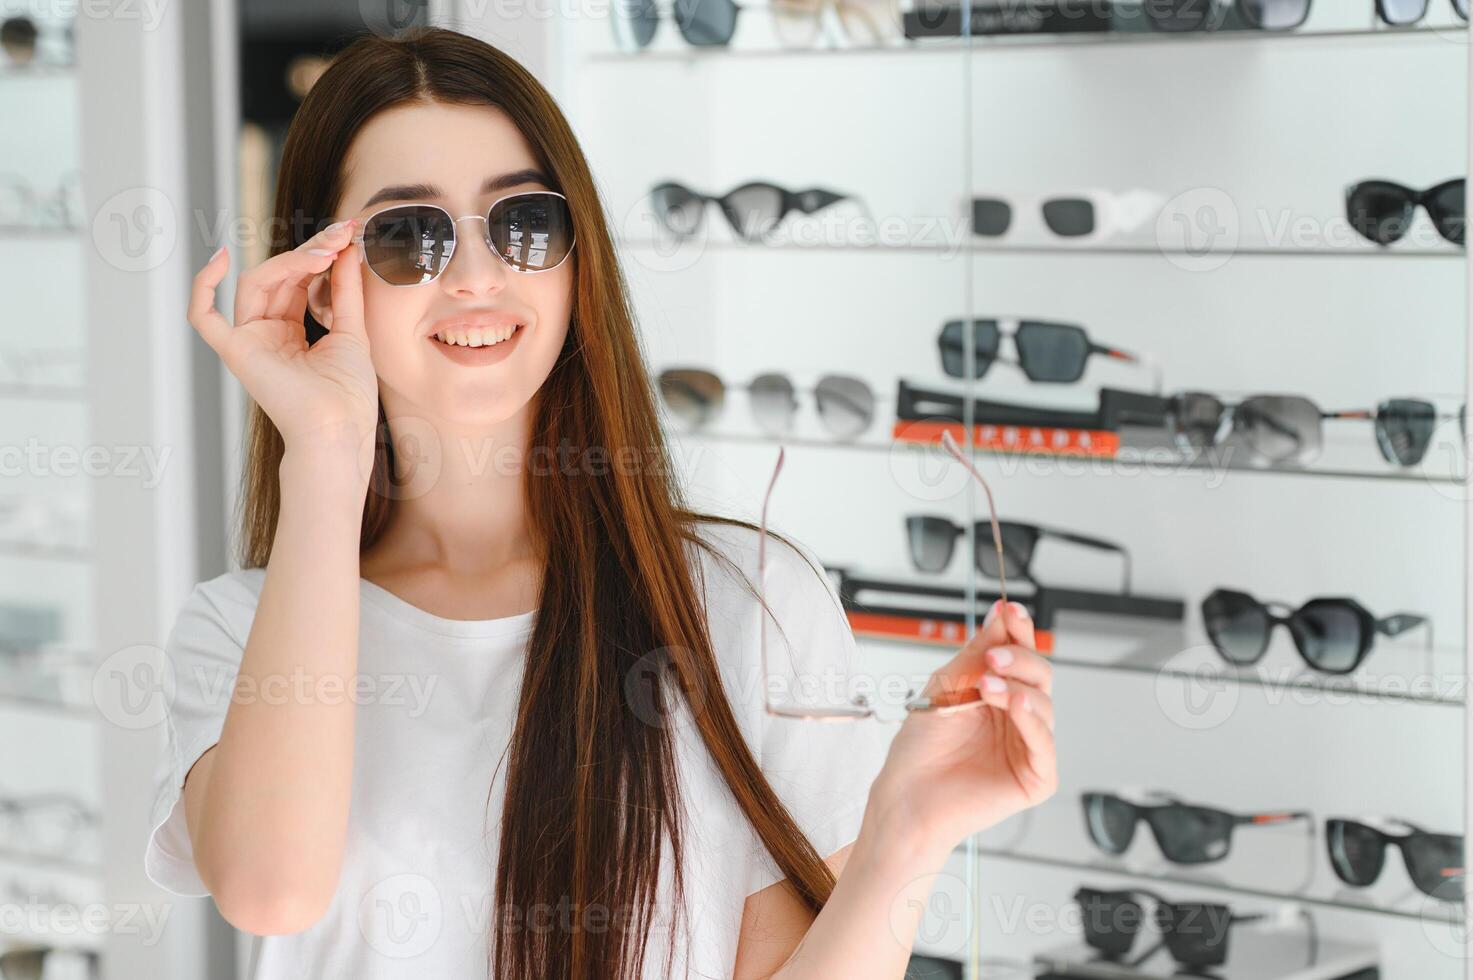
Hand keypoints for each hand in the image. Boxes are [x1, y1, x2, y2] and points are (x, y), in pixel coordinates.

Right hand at [187, 219, 378, 460]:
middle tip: (340, 235)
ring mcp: (249, 342)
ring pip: (254, 284)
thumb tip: (345, 249)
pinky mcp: (235, 352)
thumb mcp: (352, 331)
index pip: (296, 281)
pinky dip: (203, 287)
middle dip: (308, 253)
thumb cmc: (349, 395)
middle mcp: (265, 334)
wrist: (340, 429)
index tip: (347, 234)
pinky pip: (203, 317)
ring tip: (325, 251)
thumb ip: (345, 290)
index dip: (318, 256)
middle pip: (276, 277)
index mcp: (290, 332)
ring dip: (289, 261)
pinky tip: (220, 258)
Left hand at [868, 599, 1057, 856]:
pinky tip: (1015, 704)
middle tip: (994, 655)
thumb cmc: (921, 747)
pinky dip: (1031, 719)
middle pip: (1040, 675)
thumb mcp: (947, 686)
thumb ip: (978, 653)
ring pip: (1044, 704)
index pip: (1020, 655)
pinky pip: (1045, 743)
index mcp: (998, 695)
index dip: (1019, 631)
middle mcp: (1017, 719)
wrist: (907, 794)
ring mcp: (1029, 747)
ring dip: (1017, 687)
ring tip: (986, 685)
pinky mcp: (1036, 777)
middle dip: (1019, 658)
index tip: (1010, 610)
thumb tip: (1002, 614)